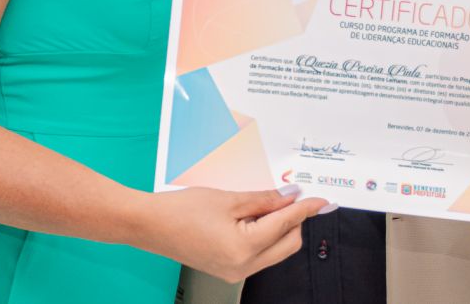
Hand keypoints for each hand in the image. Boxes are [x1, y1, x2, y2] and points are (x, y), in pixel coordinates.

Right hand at [139, 186, 331, 282]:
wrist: (150, 225)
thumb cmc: (182, 210)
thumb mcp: (229, 199)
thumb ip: (265, 199)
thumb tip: (290, 196)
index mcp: (244, 248)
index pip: (286, 225)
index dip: (305, 208)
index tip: (320, 200)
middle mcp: (243, 267)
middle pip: (288, 244)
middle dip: (294, 220)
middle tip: (290, 196)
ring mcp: (235, 272)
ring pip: (275, 251)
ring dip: (278, 228)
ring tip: (262, 204)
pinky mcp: (228, 270)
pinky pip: (259, 254)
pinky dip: (263, 236)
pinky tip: (252, 217)